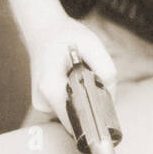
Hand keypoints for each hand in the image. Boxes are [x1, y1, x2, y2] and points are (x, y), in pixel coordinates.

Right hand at [26, 14, 116, 133]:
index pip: (76, 122)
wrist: (43, 30)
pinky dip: (76, 98)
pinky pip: (68, 108)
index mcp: (50, 88)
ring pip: (73, 113)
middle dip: (93, 105)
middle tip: (94, 80)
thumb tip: (111, 97)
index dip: (95, 123)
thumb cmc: (66, 36)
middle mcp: (42, 101)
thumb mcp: (92, 45)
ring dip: (84, 100)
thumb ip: (106, 71)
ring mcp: (41, 105)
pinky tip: (74, 80)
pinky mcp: (44, 104)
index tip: (107, 119)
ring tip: (81, 76)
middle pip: (78, 118)